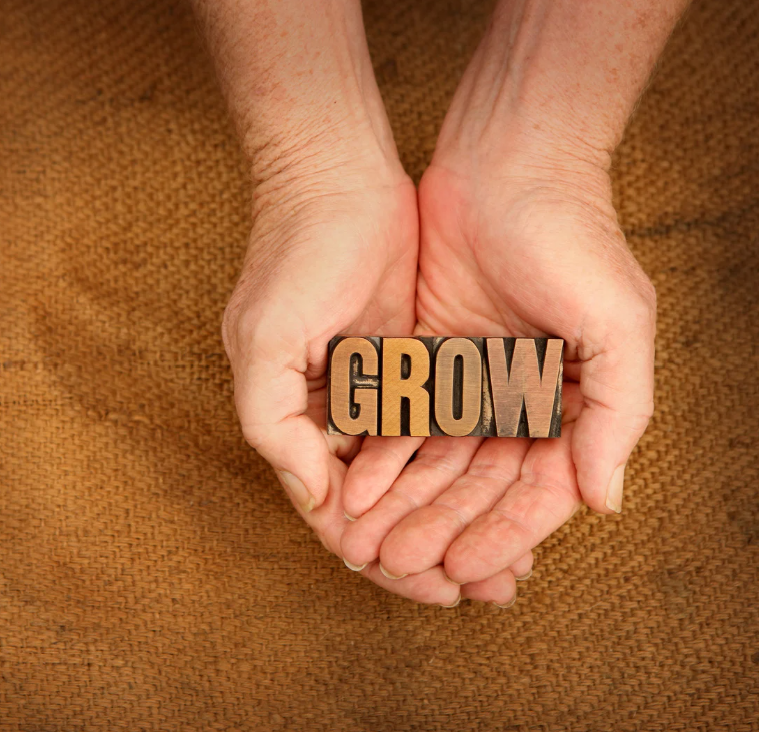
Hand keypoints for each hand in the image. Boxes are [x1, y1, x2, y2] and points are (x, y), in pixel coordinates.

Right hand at [223, 153, 468, 605]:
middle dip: (429, 550)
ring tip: (510, 562)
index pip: (334, 513)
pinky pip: (441, 431)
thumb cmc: (295, 254)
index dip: (381, 554)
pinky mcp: (410, 364)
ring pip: (417, 477)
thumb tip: (315, 499)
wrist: (337, 175)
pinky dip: (467, 469)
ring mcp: (372, 392)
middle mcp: (331, 417)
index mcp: (291, 424)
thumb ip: (272, 425)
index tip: (435, 587)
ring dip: (454, 518)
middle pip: (381, 506)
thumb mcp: (264, 341)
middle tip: (488, 591)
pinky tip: (507, 494)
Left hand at [341, 135, 655, 598]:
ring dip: (404, 504)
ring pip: (436, 461)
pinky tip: (353, 487)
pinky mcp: (427, 358)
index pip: (538, 491)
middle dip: (441, 528)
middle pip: (479, 486)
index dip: (503, 535)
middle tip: (402, 568)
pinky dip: (380, 454)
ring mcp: (473, 382)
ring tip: (368, 543)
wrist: (507, 163)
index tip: (464, 572)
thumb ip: (618, 414)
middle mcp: (524, 401)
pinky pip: (401, 418)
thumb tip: (604, 503)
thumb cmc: (572, 236)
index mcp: (577, 404)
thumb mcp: (616, 322)